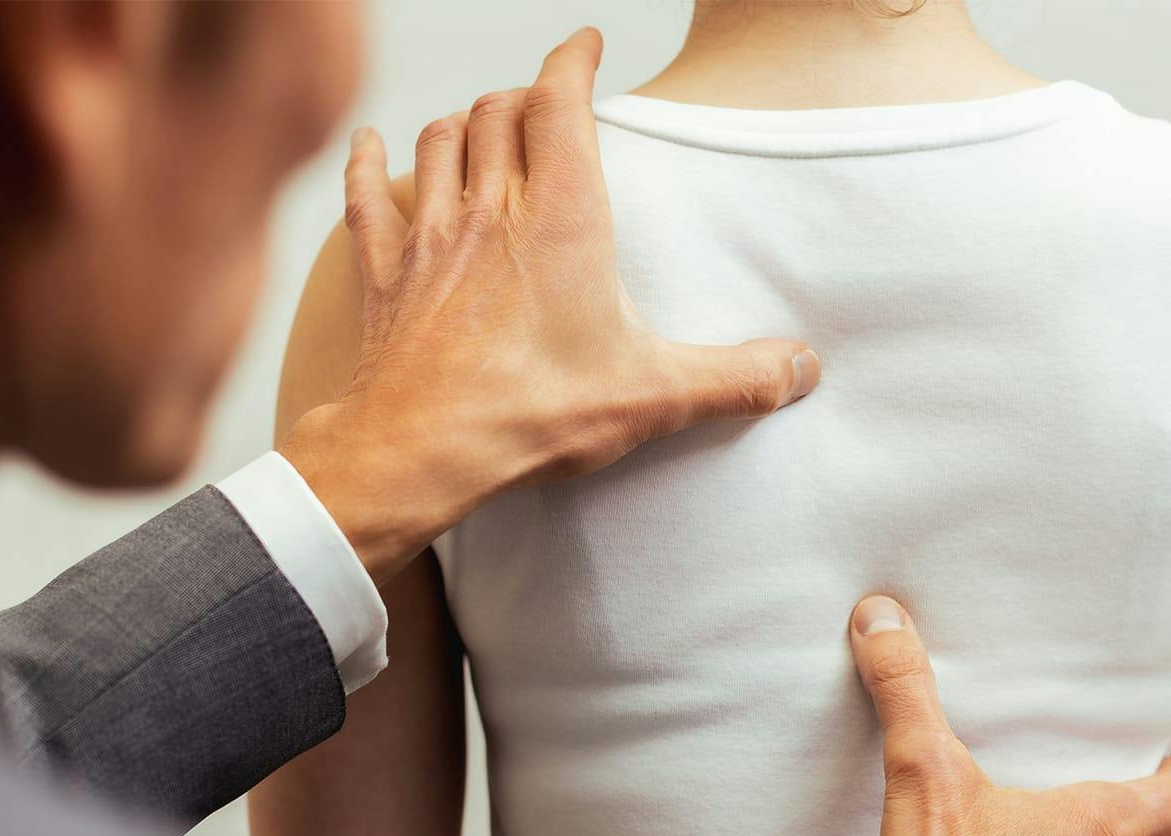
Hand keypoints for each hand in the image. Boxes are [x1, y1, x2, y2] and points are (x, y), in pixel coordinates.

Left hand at [281, 28, 819, 583]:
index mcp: (560, 216)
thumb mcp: (652, 398)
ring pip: (439, 141)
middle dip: (524, 96)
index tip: (585, 47)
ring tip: (482, 127)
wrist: (418, 451)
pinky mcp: (386, 276)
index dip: (572, 62)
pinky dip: (370, 164)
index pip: (560, 100)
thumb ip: (735, 379)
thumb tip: (801, 369)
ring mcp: (430, 238)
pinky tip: (371, 146)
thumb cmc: (529, 415)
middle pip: (497, 111)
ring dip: (463, 123)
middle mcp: (490, 208)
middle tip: (546, 105)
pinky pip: (369, 197)